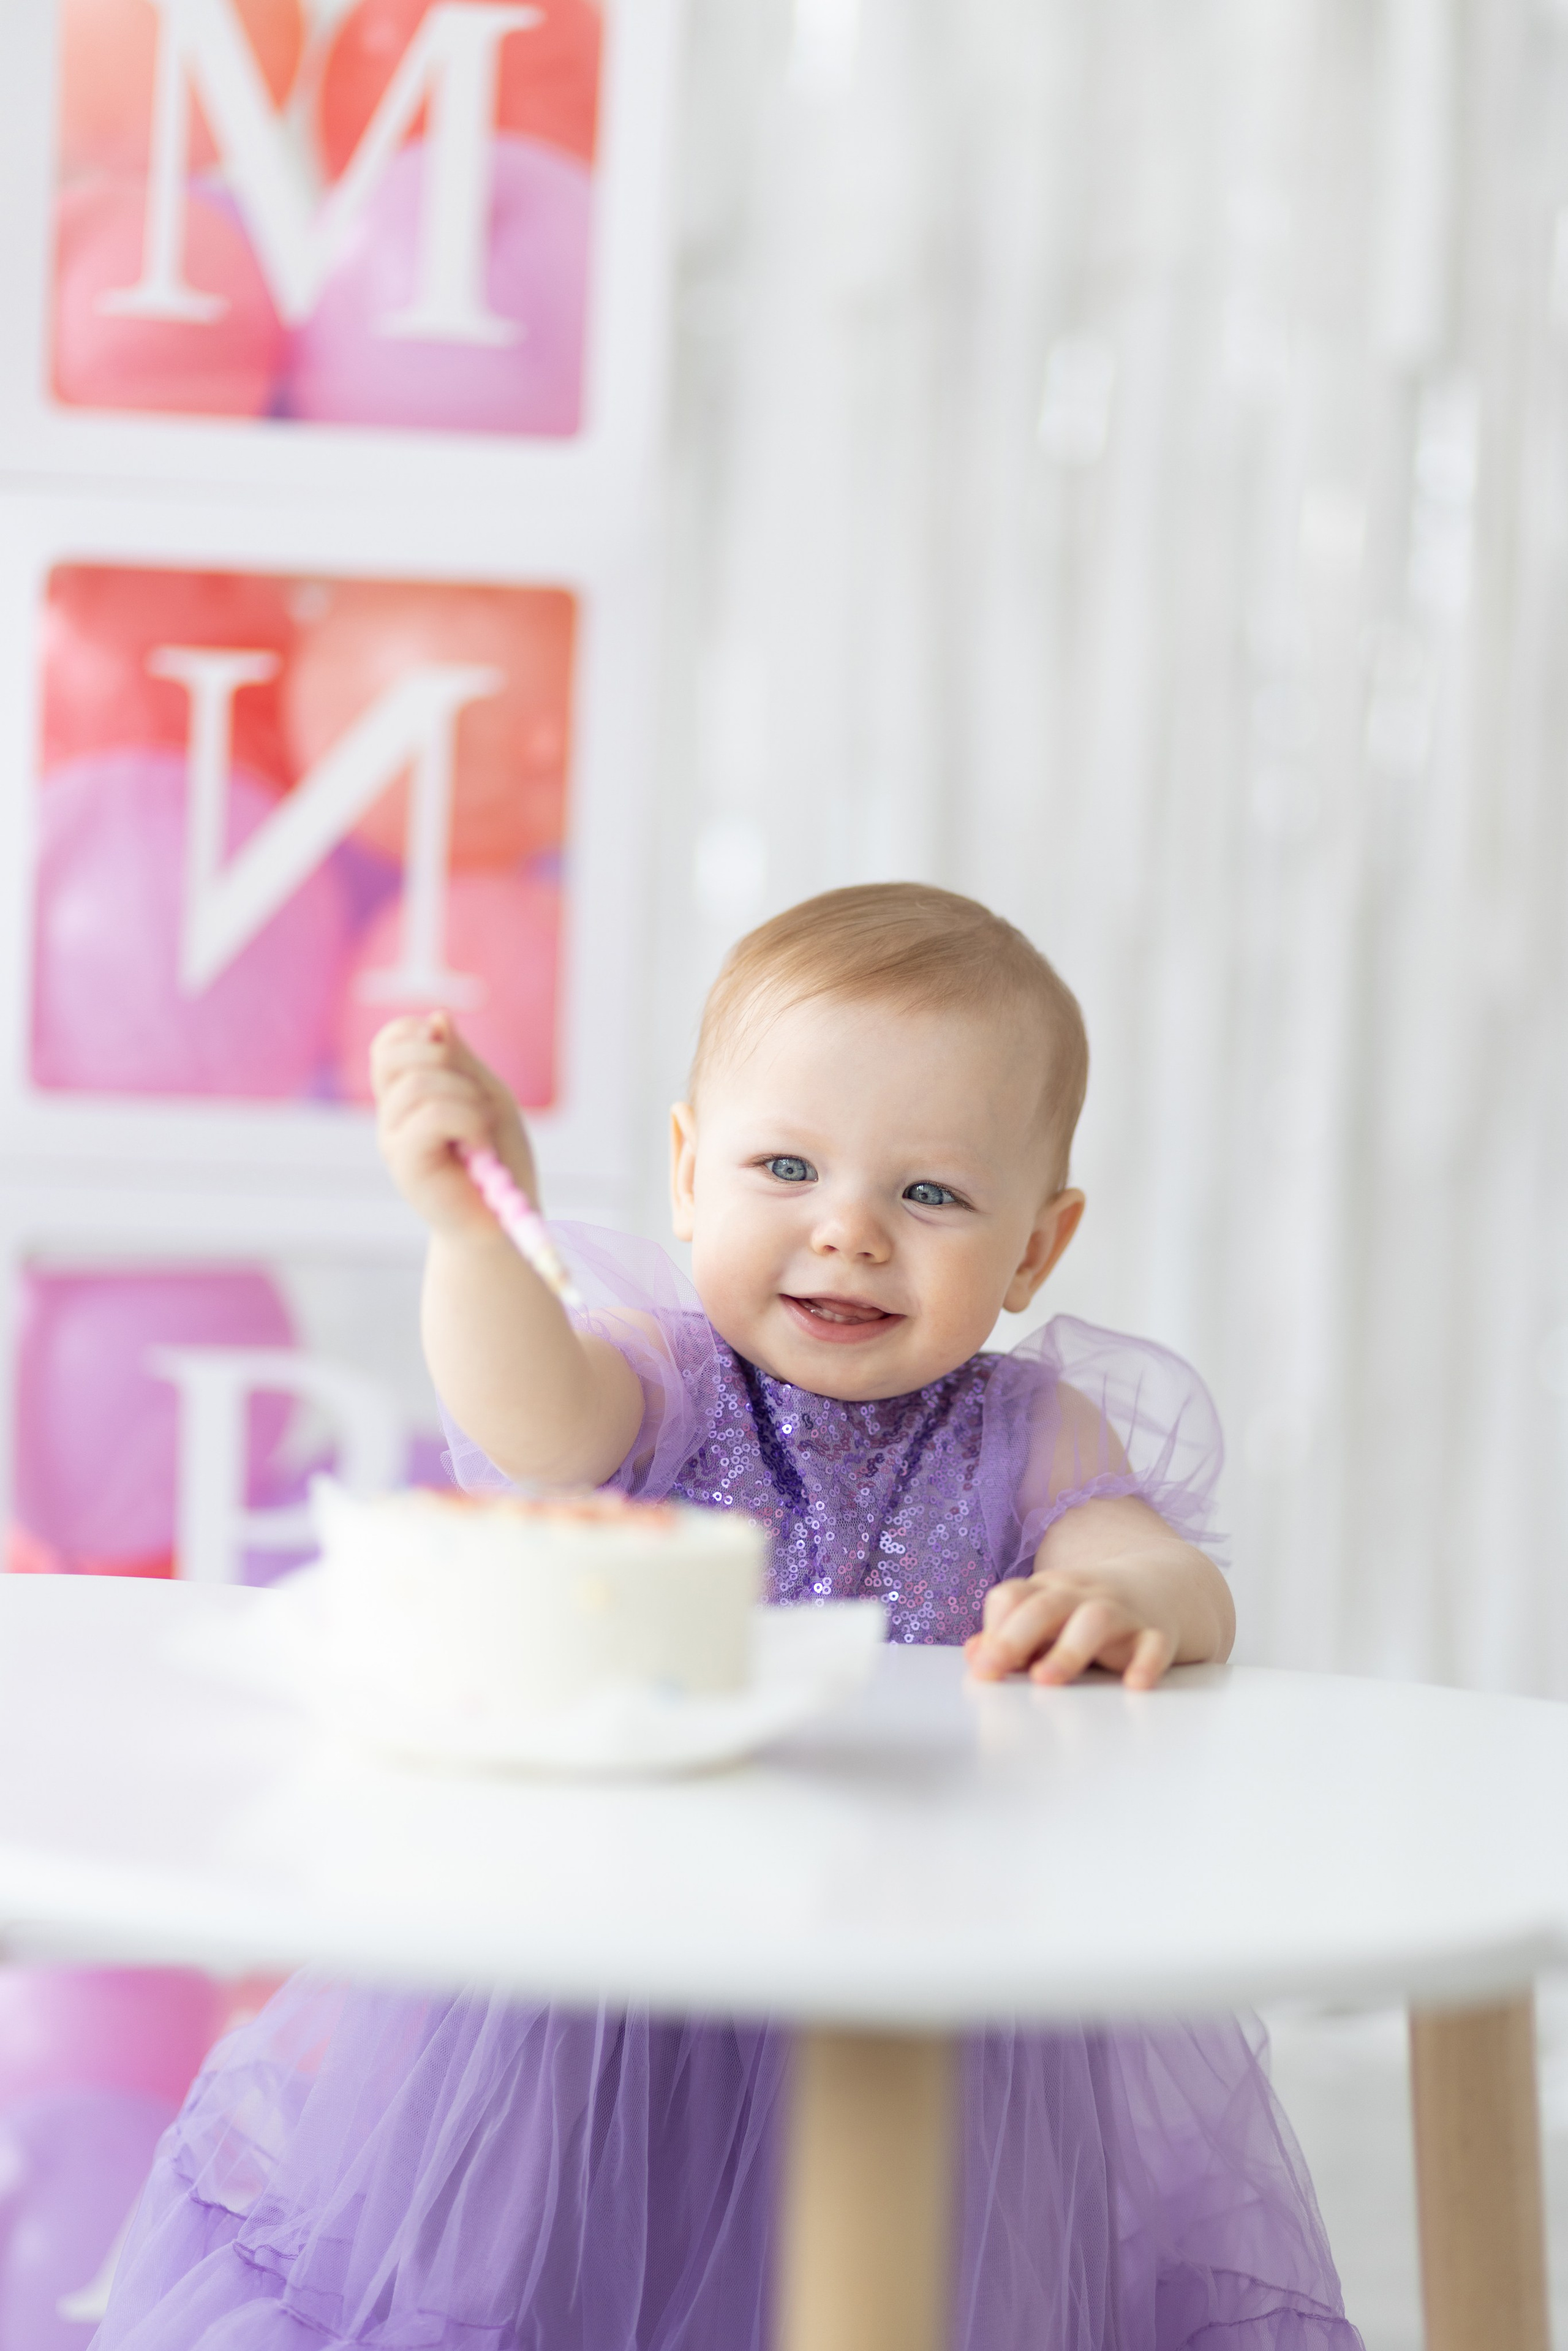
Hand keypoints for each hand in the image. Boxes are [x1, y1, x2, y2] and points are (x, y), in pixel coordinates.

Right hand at [370, 1013, 538, 1239]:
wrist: (506, 1225)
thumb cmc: (499, 1163)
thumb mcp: (487, 1096)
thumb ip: (460, 1060)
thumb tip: (438, 1017)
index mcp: (407, 1095)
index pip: (389, 1043)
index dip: (417, 1032)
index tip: (452, 1051)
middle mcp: (393, 1116)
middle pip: (397, 1055)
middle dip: (448, 1062)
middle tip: (478, 1100)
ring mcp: (394, 1140)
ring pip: (418, 1082)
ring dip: (467, 1096)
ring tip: (483, 1129)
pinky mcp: (406, 1165)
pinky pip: (431, 1116)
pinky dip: (467, 1120)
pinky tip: (479, 1145)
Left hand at [963, 1499, 1233, 1690]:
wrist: (1165, 1584)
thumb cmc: (1089, 1610)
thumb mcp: (1049, 1615)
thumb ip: (1011, 1637)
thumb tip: (973, 1657)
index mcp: (1048, 1591)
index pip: (1012, 1598)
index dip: (993, 1629)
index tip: (981, 1667)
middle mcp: (1081, 1596)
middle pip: (1044, 1606)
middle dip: (1014, 1638)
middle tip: (993, 1670)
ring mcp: (1121, 1612)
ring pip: (1095, 1620)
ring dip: (1068, 1650)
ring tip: (1046, 1679)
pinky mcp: (1157, 1633)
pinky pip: (1154, 1644)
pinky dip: (1146, 1663)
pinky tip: (1135, 1684)